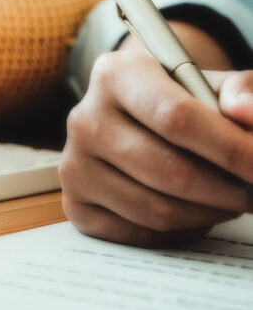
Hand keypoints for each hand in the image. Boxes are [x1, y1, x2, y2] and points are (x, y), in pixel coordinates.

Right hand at [61, 47, 252, 246]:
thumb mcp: (209, 83)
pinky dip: (178, 230)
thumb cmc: (177, 100)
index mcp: (115, 75)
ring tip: (227, 199)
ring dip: (208, 213)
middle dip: (228, 191)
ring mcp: (74, 164)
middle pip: (170, 171)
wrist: (129, 117)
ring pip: (157, 210)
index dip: (231, 149)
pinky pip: (139, 233)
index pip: (177, 118)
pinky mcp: (74, 202)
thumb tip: (246, 112)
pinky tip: (192, 210)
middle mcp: (84, 119)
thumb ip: (242, 91)